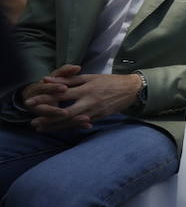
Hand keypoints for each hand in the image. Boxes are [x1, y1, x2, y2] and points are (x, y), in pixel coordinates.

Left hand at [27, 68, 141, 131]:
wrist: (132, 90)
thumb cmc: (110, 81)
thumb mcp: (90, 77)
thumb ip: (69, 79)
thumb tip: (48, 80)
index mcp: (86, 89)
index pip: (61, 95)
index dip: (44, 99)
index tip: (31, 102)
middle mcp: (89, 102)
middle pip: (64, 113)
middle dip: (47, 119)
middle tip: (33, 123)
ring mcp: (94, 111)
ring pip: (72, 122)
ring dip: (55, 126)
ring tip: (41, 129)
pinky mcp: (99, 117)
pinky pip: (81, 124)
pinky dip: (68, 127)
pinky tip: (58, 129)